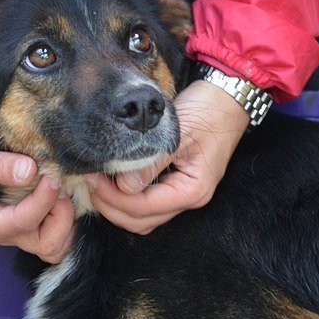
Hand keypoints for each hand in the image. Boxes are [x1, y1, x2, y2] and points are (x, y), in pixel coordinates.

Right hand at [0, 137, 74, 262]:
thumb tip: (30, 171)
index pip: (23, 222)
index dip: (43, 200)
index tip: (52, 176)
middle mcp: (4, 235)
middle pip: (47, 244)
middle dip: (61, 216)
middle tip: (59, 184)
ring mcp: (18, 231)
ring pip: (56, 244)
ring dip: (67, 219)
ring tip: (61, 188)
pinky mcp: (28, 222)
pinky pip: (56, 231)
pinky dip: (66, 216)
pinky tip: (61, 191)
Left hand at [89, 79, 248, 233]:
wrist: (227, 97)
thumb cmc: (208, 112)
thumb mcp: (178, 133)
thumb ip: (152, 162)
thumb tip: (124, 186)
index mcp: (192, 190)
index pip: (144, 208)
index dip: (114, 198)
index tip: (94, 178)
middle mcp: (189, 198)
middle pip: (141, 221)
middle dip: (112, 206)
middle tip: (91, 181)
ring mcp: (183, 193)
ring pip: (143, 216)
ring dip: (118, 205)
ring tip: (99, 181)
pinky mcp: (176, 183)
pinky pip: (148, 202)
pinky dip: (128, 197)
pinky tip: (114, 179)